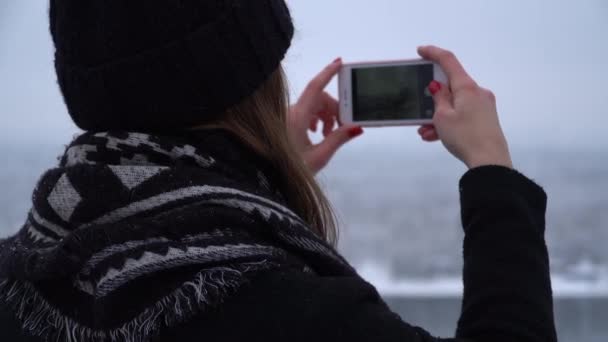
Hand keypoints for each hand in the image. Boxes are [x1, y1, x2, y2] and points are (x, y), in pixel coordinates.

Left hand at [288, 58, 363, 173]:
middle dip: (333, 108)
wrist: (266, 177)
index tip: (340, 62)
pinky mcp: (284, 122)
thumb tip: (355, 127)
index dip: (328, 73)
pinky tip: (315, 134)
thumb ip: (338, 139)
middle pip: (318, 98)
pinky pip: (303, 112)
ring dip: (324, 115)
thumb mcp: (319, 156)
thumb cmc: (289, 169)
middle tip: (341, 127)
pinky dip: (314, 118)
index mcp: (297, 117)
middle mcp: (290, 112)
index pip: (315, 87)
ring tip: (326, 135)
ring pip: (311, 106)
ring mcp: (286, 117)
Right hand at [416, 46, 512, 168]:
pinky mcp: (485, 119)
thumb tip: (438, 86)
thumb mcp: (442, 117)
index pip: (449, 61)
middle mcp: (477, 93)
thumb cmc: (465, 137)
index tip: (421, 51)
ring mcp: (483, 106)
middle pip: (450, 87)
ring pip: (454, 105)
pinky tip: (435, 136)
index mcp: (467, 87)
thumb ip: (438, 98)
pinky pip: (462, 115)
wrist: (489, 161)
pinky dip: (448, 122)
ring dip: (438, 115)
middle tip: (418, 110)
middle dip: (432, 99)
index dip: (433, 53)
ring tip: (424, 131)